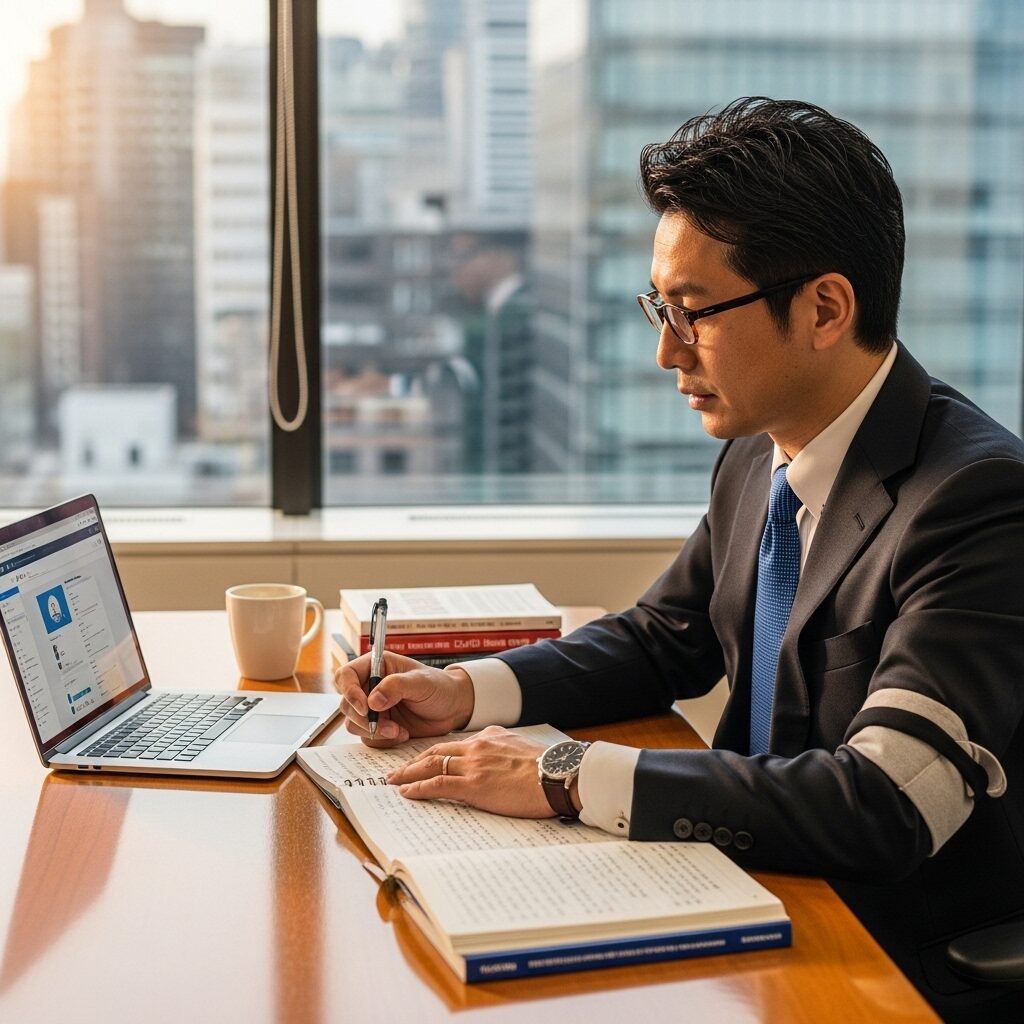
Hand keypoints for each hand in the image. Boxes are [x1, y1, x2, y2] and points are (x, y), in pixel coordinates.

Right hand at [334, 652, 474, 745]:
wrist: (453, 709)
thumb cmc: (439, 687)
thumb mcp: (421, 682)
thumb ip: (396, 686)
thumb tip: (373, 700)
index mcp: (376, 667)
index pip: (346, 675)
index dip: (349, 691)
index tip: (366, 707)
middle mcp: (370, 687)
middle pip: (346, 704)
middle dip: (364, 719)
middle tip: (387, 726)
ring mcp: (373, 709)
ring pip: (354, 723)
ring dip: (374, 732)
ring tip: (398, 731)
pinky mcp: (379, 727)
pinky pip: (368, 738)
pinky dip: (382, 740)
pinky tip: (402, 734)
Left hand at [386, 725, 556, 817]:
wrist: (557, 774)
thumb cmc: (547, 768)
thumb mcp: (522, 749)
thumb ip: (504, 751)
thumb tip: (498, 762)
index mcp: (490, 737)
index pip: (455, 744)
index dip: (435, 752)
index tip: (424, 760)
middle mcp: (478, 746)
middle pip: (436, 751)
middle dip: (414, 761)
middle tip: (397, 770)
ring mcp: (474, 765)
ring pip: (432, 765)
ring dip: (409, 774)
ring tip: (393, 781)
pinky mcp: (474, 785)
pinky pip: (438, 785)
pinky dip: (419, 788)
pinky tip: (407, 792)